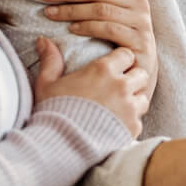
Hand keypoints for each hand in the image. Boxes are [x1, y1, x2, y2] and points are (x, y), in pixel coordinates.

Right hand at [32, 36, 148, 136]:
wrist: (59, 146)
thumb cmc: (51, 112)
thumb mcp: (47, 84)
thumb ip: (50, 60)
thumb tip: (42, 39)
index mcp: (103, 70)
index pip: (126, 55)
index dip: (121, 61)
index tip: (113, 69)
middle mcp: (121, 86)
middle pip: (141, 74)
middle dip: (132, 79)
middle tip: (119, 88)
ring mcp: (129, 107)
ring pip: (143, 97)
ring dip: (134, 100)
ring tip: (119, 107)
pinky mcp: (132, 127)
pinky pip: (139, 120)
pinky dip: (130, 122)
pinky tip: (116, 125)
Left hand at [36, 0, 156, 96]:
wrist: (139, 73)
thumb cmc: (122, 38)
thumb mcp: (117, 9)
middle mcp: (140, 3)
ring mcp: (141, 23)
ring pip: (101, 8)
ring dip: (71, 9)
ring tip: (49, 13)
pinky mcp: (139, 42)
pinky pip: (109, 29)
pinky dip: (87, 27)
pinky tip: (70, 29)